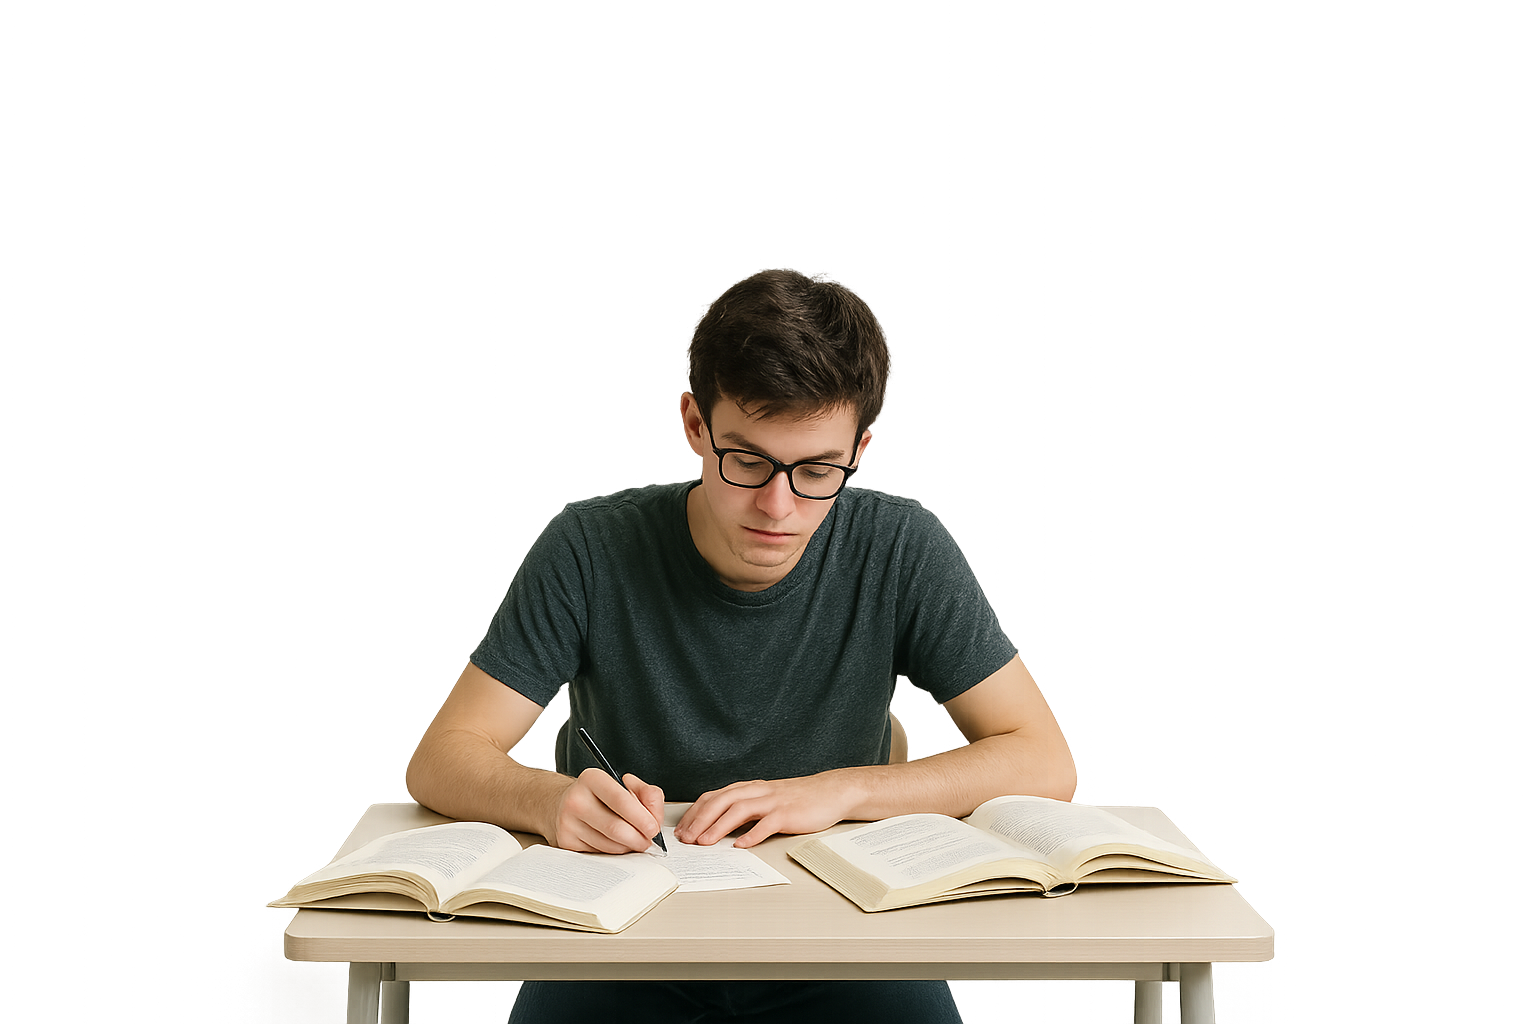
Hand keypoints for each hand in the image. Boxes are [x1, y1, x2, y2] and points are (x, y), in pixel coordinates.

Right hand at [547, 767, 664, 853]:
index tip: (653, 828)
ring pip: (609, 845)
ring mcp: (568, 822)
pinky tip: (614, 843)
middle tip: (648, 840)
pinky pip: (599, 854)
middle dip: (639, 839)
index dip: (642, 817)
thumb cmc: (599, 796)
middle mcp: (576, 799)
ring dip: (628, 848)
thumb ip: (647, 794)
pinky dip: (614, 853)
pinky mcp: (566, 842)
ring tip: (631, 839)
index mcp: (592, 779)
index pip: (620, 799)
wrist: (562, 805)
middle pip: (615, 828)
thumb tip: (655, 816)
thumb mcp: (624, 785)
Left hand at [673, 772, 858, 848]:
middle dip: (700, 820)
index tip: (681, 830)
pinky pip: (767, 824)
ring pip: (739, 810)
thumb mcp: (765, 799)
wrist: (830, 792)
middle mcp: (757, 792)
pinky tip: (741, 846)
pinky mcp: (788, 813)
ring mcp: (772, 802)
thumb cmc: (796, 799)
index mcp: (748, 789)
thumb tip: (718, 827)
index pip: (713, 797)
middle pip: (721, 802)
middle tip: (686, 839)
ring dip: (718, 827)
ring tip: (704, 843)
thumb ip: (744, 809)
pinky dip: (752, 835)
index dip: (695, 813)